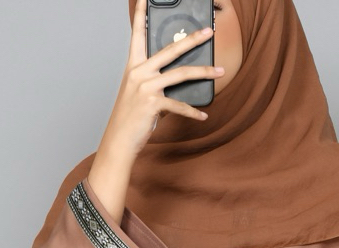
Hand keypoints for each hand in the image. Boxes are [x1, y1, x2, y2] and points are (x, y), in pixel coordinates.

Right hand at [88, 0, 223, 221]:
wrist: (119, 141)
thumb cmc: (129, 118)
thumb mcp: (138, 93)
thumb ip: (154, 80)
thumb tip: (178, 77)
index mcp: (133, 66)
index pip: (137, 35)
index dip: (142, 16)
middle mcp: (139, 72)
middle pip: (170, 50)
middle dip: (192, 39)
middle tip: (208, 31)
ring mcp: (146, 87)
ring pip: (181, 74)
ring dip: (204, 72)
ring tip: (219, 70)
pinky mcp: (153, 104)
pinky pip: (179, 105)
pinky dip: (193, 112)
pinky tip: (204, 115)